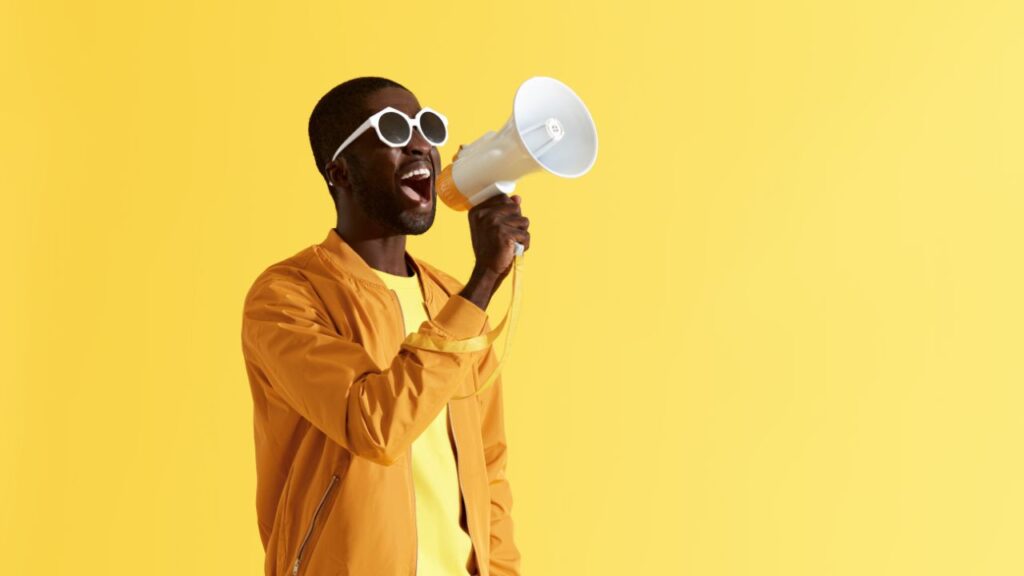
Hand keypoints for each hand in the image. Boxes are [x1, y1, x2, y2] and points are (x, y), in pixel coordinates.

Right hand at [458, 194, 529, 310]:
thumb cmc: (491, 248)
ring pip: (524, 221)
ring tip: (509, 244)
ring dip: (521, 234)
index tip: (499, 227)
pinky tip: (512, 250)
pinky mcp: (505, 234)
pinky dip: (524, 245)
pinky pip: (526, 235)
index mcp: (478, 210)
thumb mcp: (494, 226)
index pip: (503, 198)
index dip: (508, 212)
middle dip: (516, 223)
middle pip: (516, 208)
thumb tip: (517, 198)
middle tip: (505, 236)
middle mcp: (484, 214)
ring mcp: (494, 223)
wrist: (487, 270)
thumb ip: (504, 210)